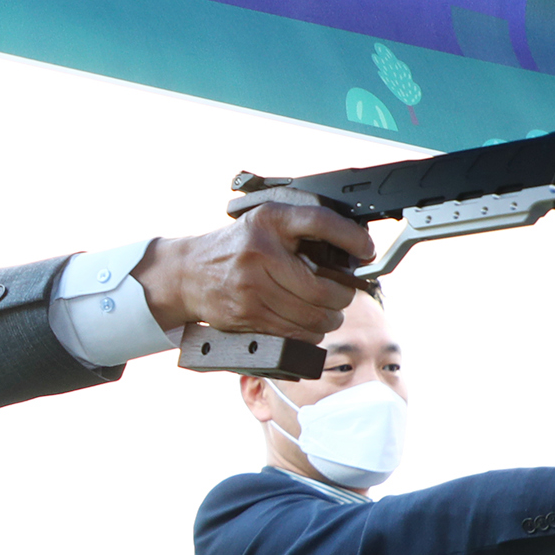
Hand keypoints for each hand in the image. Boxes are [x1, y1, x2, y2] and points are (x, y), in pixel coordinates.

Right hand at [132, 199, 372, 340]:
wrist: (187, 273)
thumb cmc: (235, 247)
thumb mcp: (265, 223)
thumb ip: (300, 229)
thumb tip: (350, 251)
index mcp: (269, 220)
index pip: (320, 222)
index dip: (351, 237)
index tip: (367, 250)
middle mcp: (260, 252)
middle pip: (322, 286)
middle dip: (342, 296)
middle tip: (344, 295)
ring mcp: (252, 287)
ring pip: (312, 316)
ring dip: (328, 319)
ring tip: (328, 313)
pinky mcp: (247, 316)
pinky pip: (293, 334)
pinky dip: (309, 334)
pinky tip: (308, 326)